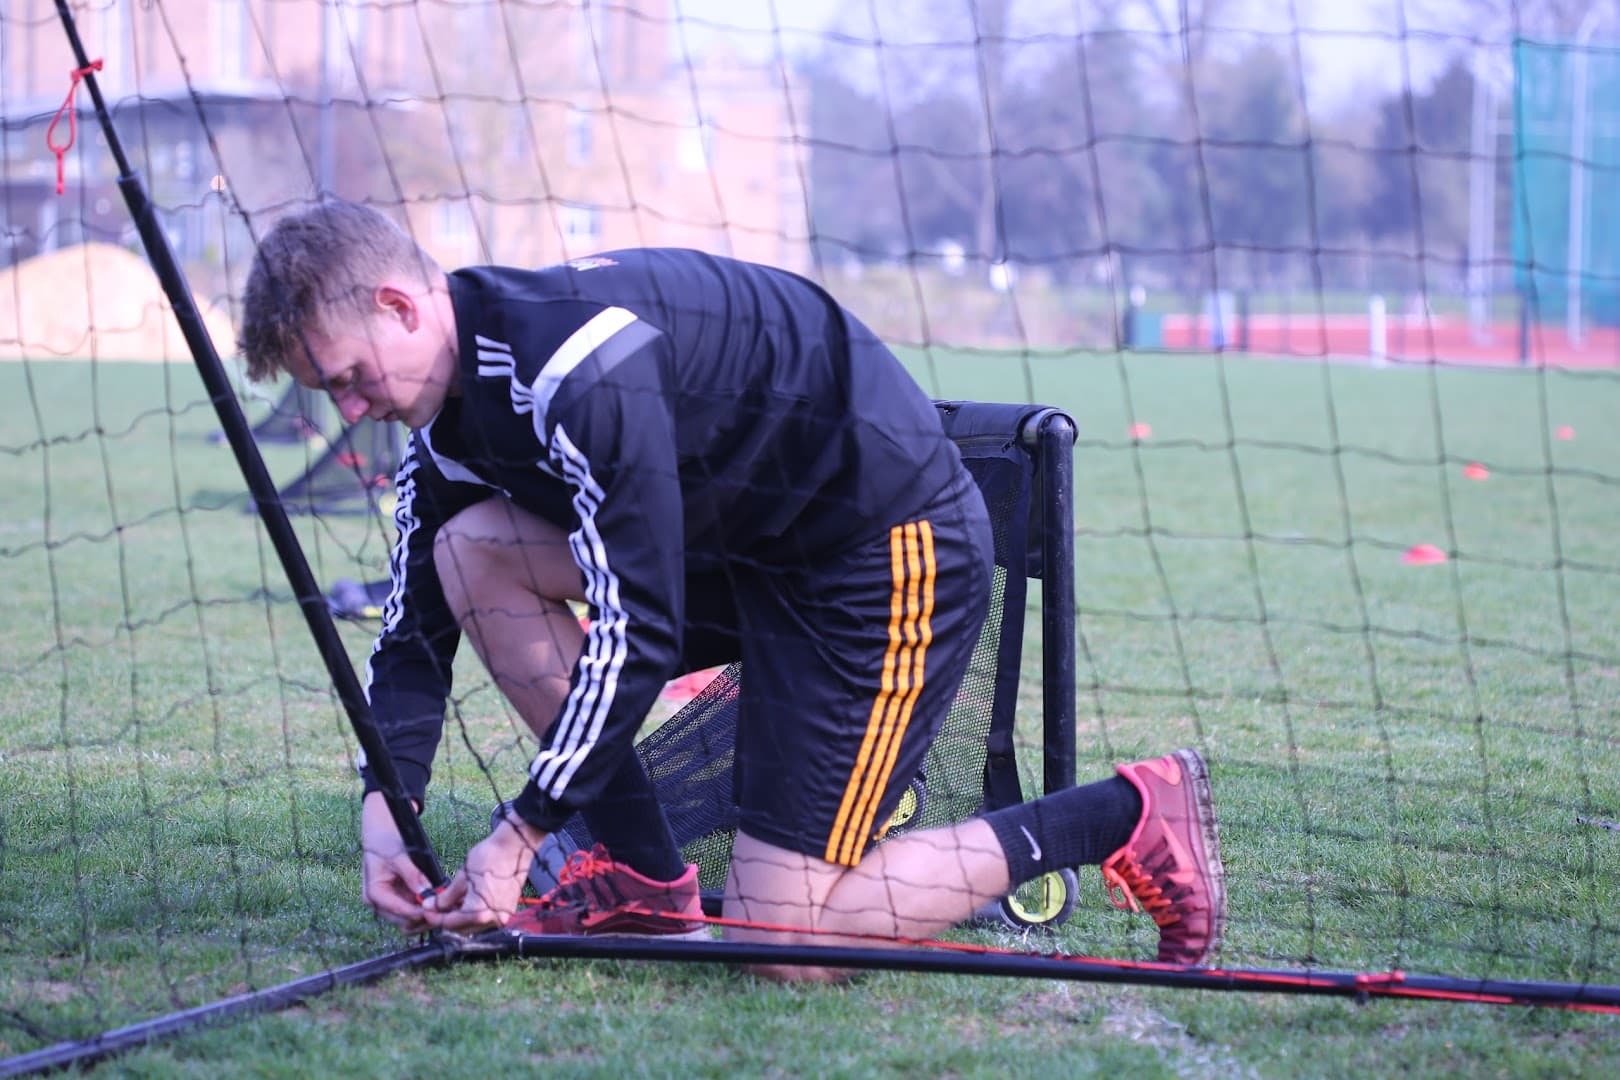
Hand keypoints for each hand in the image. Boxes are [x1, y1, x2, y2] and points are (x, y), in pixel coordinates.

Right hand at [360, 791, 441, 933]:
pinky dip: (427, 911)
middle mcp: (380, 904)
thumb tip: (426, 893)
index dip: (419, 912)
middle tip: (447, 911)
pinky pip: (414, 913)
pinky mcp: (400, 902)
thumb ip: (412, 875)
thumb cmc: (386, 843)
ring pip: (410, 923)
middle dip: (425, 918)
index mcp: (374, 893)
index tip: (437, 909)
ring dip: (427, 918)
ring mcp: (390, 905)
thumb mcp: (399, 856)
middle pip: (404, 923)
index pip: (398, 911)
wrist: (380, 837)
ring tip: (447, 909)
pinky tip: (442, 905)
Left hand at [426, 809, 545, 932]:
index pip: (449, 924)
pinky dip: (474, 913)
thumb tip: (431, 905)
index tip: (427, 909)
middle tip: (436, 906)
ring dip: (461, 917)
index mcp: (478, 913)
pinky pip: (486, 918)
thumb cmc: (491, 857)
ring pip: (474, 925)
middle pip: (462, 929)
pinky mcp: (507, 910)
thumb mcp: (462, 877)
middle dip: (447, 919)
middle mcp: (492, 920)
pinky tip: (467, 901)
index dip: (435, 917)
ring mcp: (502, 916)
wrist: (515, 846)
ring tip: (452, 902)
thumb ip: (446, 897)